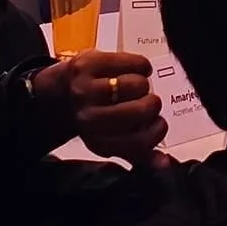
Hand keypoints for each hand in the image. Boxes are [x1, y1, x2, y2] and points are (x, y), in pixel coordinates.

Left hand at [32, 51, 167, 164]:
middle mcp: (89, 118)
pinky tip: (135, 70)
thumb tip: (165, 163)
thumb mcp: (112, 140)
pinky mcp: (89, 63)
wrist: (60, 95)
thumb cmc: (94, 118)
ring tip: (135, 88)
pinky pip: (133, 62)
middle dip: (152, 105)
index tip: (159, 124)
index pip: (139, 141)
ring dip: (144, 85)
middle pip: (142, 109)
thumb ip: (140, 154)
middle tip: (147, 102)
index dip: (157, 131)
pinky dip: (141, 65)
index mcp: (98, 141)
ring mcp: (87, 89)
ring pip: (138, 84)